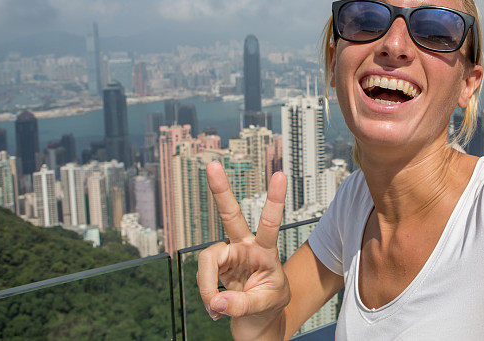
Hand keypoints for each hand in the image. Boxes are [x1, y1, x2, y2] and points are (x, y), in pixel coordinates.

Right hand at [197, 161, 289, 338]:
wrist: (260, 317)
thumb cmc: (270, 303)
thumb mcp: (266, 304)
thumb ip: (242, 304)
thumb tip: (217, 301)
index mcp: (266, 251)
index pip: (270, 223)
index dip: (275, 200)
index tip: (280, 175)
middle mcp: (245, 246)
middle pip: (230, 215)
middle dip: (220, 190)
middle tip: (211, 165)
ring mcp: (228, 254)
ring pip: (207, 258)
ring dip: (207, 285)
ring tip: (217, 308)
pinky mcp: (216, 265)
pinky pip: (203, 276)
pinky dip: (207, 294)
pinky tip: (216, 309)